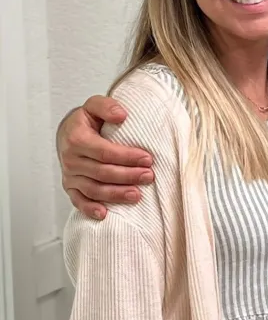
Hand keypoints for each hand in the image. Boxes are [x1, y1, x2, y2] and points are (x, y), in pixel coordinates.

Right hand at [58, 96, 153, 219]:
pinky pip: (78, 201)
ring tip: (137, 195)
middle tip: (149, 176)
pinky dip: (90, 209)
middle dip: (128, 176)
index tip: (148, 159)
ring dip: (116, 194)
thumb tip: (122, 115)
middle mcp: (71, 159)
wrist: (67, 133)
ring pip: (94, 189)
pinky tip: (105, 214)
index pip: (105, 152)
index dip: (127, 157)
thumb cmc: (86, 121)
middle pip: (102, 172)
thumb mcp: (94, 106)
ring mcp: (70, 175)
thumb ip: (106, 106)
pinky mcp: (70, 187)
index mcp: (76, 139)